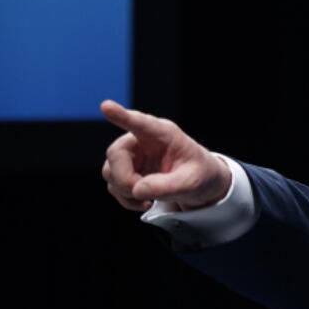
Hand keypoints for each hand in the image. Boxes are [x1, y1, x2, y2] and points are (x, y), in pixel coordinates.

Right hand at [100, 100, 231, 211]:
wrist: (201, 182)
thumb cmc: (200, 174)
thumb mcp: (192, 182)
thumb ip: (168, 186)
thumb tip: (137, 190)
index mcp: (163, 133)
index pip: (140, 122)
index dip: (122, 116)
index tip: (106, 106)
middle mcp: (141, 140)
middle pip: (116, 154)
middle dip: (126, 179)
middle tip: (145, 195)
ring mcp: (132, 155)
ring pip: (110, 171)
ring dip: (125, 191)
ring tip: (150, 199)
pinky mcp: (127, 170)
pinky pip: (113, 185)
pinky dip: (125, 198)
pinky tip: (145, 201)